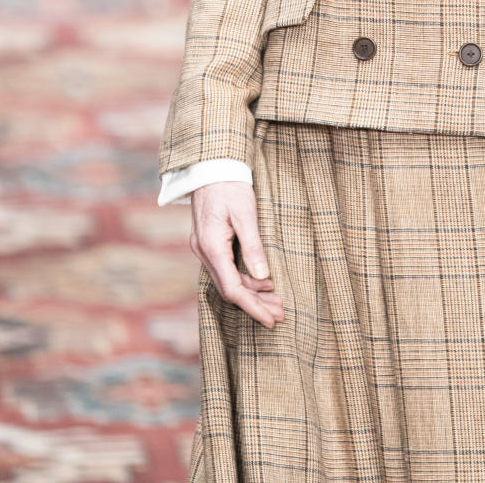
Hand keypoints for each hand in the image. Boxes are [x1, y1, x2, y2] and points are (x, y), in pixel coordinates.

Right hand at [190, 181, 284, 329]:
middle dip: (255, 304)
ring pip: (228, 281)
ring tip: (276, 302)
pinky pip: (226, 270)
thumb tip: (264, 276)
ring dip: (252, 293)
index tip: (271, 319)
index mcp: (212, 246)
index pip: (233, 289)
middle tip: (280, 314)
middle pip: (230, 290)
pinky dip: (244, 279)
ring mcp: (204, 249)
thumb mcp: (246, 213)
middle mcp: (204, 252)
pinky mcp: (209, 244)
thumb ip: (253, 245)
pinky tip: (261, 282)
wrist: (210, 166)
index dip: (253, 307)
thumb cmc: (230, 185)